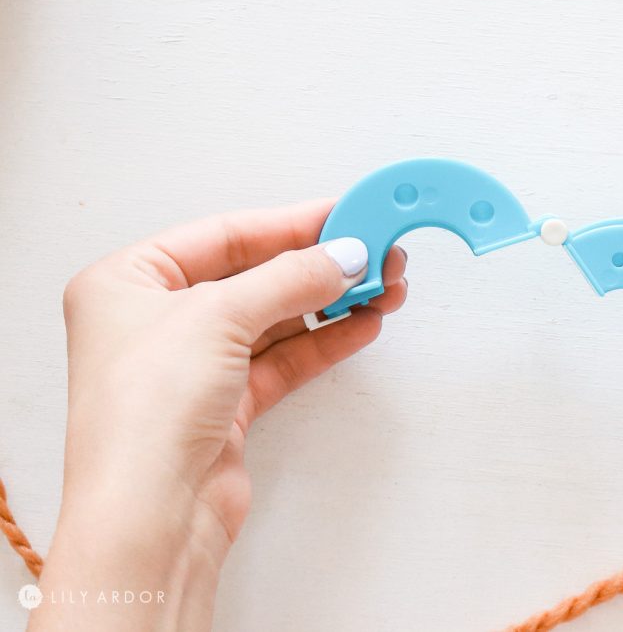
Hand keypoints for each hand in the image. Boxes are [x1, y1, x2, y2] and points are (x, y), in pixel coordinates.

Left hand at [30, 199, 405, 631]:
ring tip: (384, 289)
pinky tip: (362, 326)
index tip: (347, 214)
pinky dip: (325, 342)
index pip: (225, 234)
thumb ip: (290, 278)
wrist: (152, 516)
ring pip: (277, 318)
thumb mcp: (218, 316)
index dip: (292, 223)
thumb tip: (344, 254)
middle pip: (256, 275)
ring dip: (331, 303)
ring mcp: (194, 364)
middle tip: (377, 252)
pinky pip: (285, 358)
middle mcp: (158, 319)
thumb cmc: (145, 415)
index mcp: (129, 280)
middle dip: (321, 266)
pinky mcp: (226, 405)